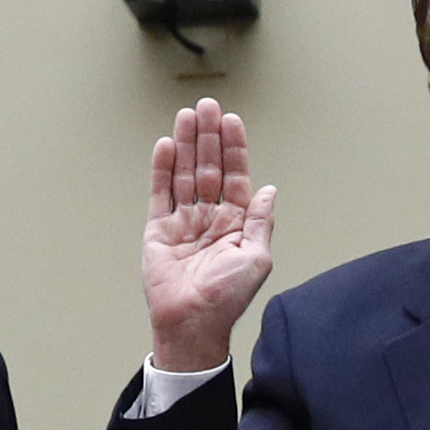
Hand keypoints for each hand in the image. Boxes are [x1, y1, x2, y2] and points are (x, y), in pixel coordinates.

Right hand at [141, 101, 275, 379]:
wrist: (192, 323)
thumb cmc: (227, 299)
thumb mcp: (257, 258)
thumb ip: (261, 221)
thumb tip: (271, 190)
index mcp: (236, 223)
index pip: (235, 176)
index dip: (234, 148)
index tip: (232, 121)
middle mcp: (209, 217)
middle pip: (208, 167)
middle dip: (208, 137)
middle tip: (207, 106)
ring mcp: (183, 221)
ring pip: (184, 173)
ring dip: (186, 144)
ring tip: (187, 115)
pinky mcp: (159, 230)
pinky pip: (160, 193)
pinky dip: (162, 169)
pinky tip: (166, 145)